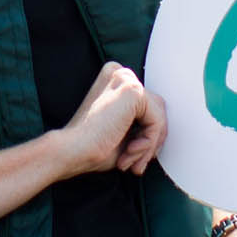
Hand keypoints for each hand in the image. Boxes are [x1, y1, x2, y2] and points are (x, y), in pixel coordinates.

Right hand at [52, 62, 165, 179]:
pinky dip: (148, 143)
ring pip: (158, 116)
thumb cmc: (91, 146)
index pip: (146, 105)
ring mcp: (126, 79)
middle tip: (136, 163)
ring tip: (131, 161)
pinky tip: (129, 151)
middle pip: (156, 109)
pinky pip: (157, 121)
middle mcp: (120, 72)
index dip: (146, 134)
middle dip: (151, 140)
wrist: (72, 149)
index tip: (133, 155)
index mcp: (114, 79)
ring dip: (149, 145)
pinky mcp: (132, 90)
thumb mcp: (122, 130)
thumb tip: (163, 132)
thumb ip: (140, 123)